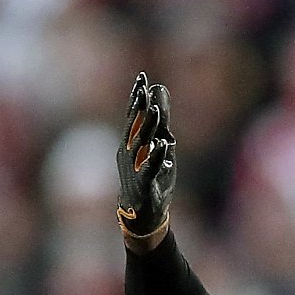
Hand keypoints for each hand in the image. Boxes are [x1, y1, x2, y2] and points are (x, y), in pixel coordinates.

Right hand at [117, 71, 176, 245]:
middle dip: (139, 108)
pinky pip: (149, 170)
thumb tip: (160, 91)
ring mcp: (134, 170)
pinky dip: (157, 157)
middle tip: (143, 88)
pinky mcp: (143, 186)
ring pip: (141, 146)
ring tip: (155, 111)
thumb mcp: (160, 148)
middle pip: (135, 127)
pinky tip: (164, 145)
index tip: (142, 78)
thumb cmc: (151, 178)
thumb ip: (161, 121)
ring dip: (148, 128)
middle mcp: (129, 154)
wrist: (143, 215)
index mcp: (132, 143)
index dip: (137, 98)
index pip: (134, 117)